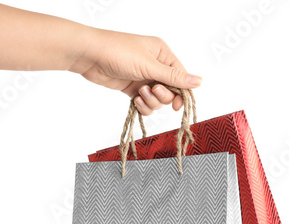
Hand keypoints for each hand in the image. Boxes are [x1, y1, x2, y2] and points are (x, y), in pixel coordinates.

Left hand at [69, 28, 201, 114]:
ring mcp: (143, 78)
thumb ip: (173, 77)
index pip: (181, 76)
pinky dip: (142, 106)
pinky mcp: (131, 88)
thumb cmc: (118, 52)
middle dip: (162, 96)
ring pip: (157, 100)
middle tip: (151, 91)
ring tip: (139, 93)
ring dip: (150, 101)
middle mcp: (155, 65)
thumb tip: (198, 81)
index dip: (181, 92)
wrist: (90, 56)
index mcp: (162, 54)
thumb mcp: (149, 65)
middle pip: (170, 90)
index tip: (177, 105)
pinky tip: (135, 100)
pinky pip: (145, 103)